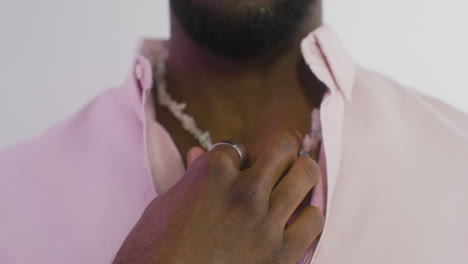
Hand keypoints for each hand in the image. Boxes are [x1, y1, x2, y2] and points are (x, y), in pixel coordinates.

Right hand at [114, 131, 323, 263]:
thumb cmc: (152, 253)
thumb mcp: (163, 208)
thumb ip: (190, 178)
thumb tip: (198, 154)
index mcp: (212, 173)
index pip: (238, 147)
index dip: (238, 158)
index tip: (237, 169)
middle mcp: (244, 191)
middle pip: (282, 148)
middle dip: (281, 149)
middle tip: (278, 159)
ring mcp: (265, 220)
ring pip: (305, 174)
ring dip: (301, 172)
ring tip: (295, 179)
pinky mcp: (282, 253)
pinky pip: (314, 219)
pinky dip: (309, 215)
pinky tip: (297, 218)